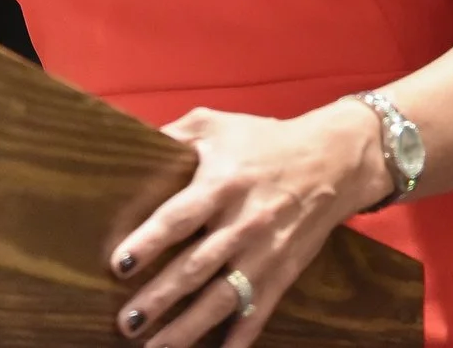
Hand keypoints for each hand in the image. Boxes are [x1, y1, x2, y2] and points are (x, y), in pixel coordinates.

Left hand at [108, 100, 388, 346]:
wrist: (331, 161)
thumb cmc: (263, 141)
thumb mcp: (215, 125)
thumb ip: (174, 135)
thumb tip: (131, 146)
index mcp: (222, 183)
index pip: (179, 217)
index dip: (150, 242)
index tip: (121, 265)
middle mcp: (243, 223)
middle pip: (195, 268)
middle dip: (159, 298)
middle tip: (126, 322)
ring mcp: (264, 253)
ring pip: (220, 299)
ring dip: (186, 329)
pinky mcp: (281, 273)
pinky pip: (257, 312)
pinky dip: (239, 339)